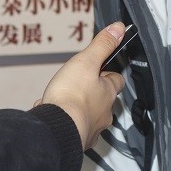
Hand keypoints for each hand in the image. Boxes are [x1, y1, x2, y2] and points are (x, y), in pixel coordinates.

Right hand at [37, 23, 126, 149]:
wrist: (56, 130)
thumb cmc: (72, 96)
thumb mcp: (86, 61)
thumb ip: (102, 45)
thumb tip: (119, 28)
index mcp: (108, 92)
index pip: (116, 80)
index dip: (108, 73)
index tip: (101, 68)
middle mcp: (104, 113)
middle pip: (102, 100)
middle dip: (92, 93)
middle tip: (78, 85)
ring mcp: (91, 129)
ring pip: (87, 116)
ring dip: (78, 109)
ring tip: (63, 102)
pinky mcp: (76, 141)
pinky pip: (72, 130)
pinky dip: (64, 123)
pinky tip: (52, 116)